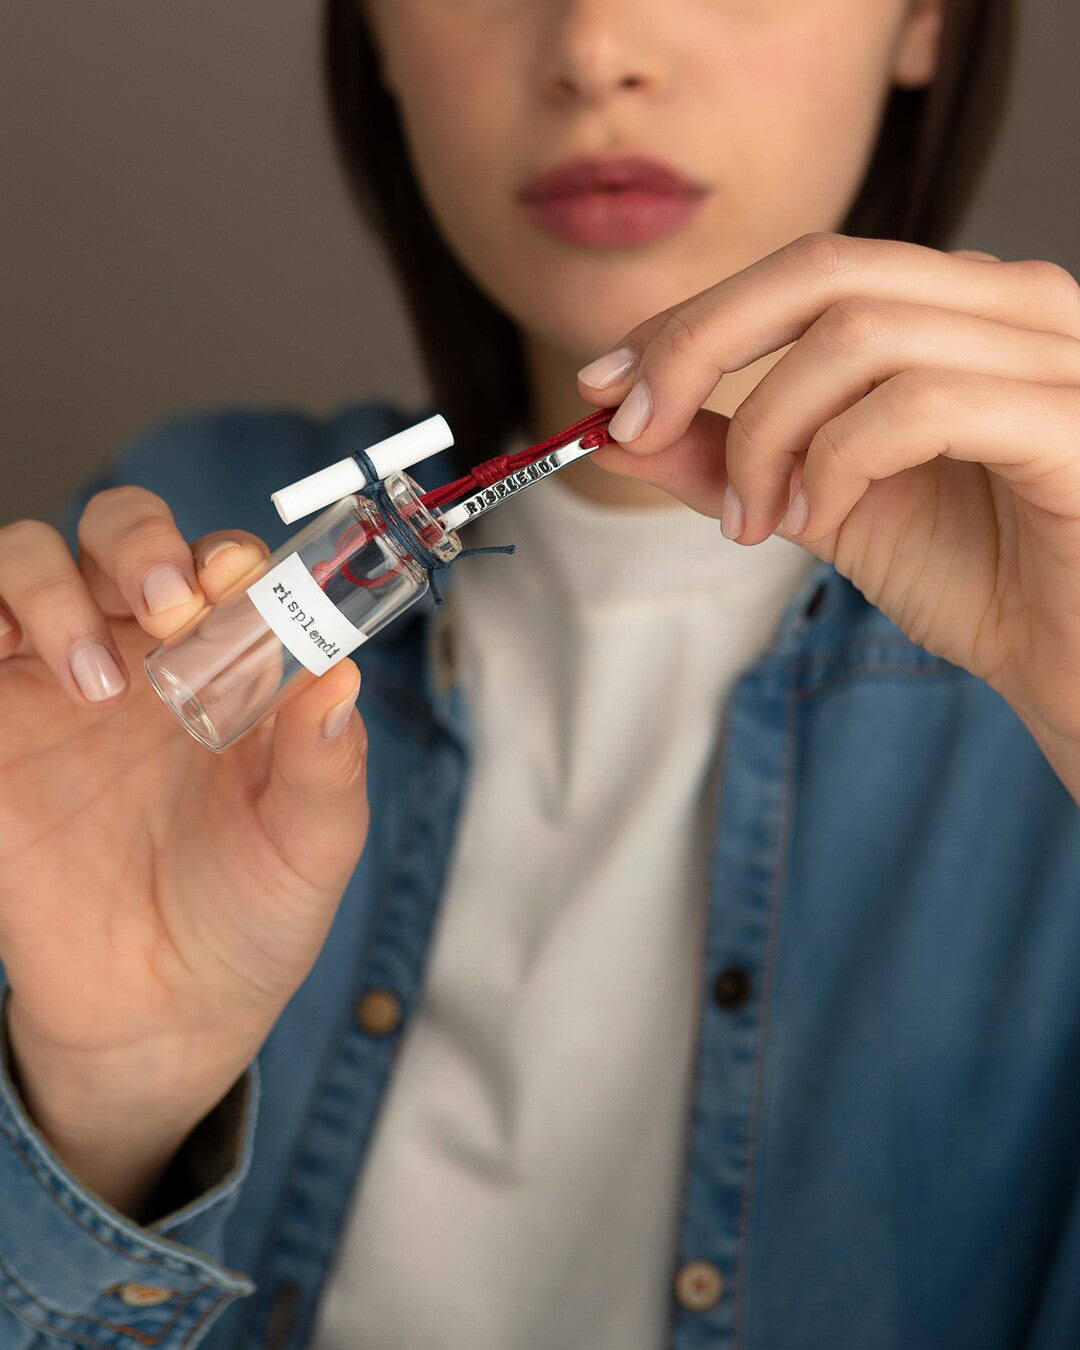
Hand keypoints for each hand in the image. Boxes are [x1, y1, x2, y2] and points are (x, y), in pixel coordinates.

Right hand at [0, 489, 368, 1210]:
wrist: (161, 1011)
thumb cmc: (251, 914)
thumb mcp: (311, 847)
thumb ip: (326, 765)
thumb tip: (343, 674)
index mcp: (231, 666)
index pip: (222, 564)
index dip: (226, 554)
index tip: (233, 583)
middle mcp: (144, 656)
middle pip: (121, 534)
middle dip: (138, 543)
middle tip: (165, 608)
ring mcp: (60, 685)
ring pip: (29, 563)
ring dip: (54, 590)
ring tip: (97, 683)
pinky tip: (8, 656)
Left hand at [578, 233, 1079, 742]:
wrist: (1074, 664)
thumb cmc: (977, 577)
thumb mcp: (821, 507)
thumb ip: (728, 459)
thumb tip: (618, 429)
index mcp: (958, 309)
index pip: (806, 268)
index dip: (692, 317)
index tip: (606, 385)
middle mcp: (1012, 304)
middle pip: (824, 269)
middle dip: (700, 347)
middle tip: (636, 430)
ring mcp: (1054, 355)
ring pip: (859, 336)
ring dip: (769, 432)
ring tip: (755, 518)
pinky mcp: (1073, 424)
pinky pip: (919, 406)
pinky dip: (837, 464)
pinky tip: (820, 522)